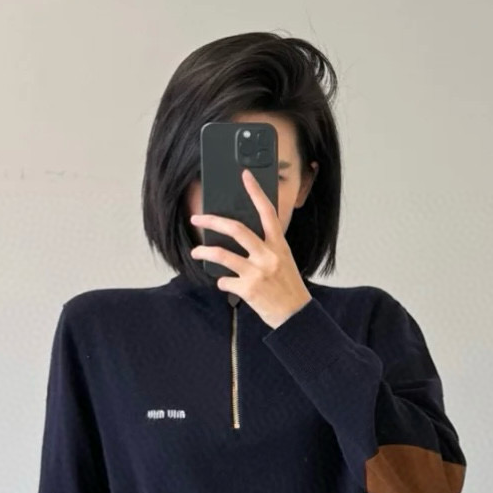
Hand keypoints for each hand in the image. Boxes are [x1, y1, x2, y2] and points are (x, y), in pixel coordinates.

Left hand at [190, 169, 312, 329]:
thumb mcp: (283, 260)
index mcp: (279, 245)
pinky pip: (224, 281)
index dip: (255, 192)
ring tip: (196, 251)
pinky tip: (226, 284)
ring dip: (204, 252)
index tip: (245, 176)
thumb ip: (267, 247)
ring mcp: (257, 273)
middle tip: (197, 218)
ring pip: (221, 255)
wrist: (295, 316)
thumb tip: (240, 238)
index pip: (267, 212)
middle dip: (212, 221)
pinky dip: (222, 282)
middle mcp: (268, 255)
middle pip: (236, 229)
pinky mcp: (248, 290)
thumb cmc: (288, 287)